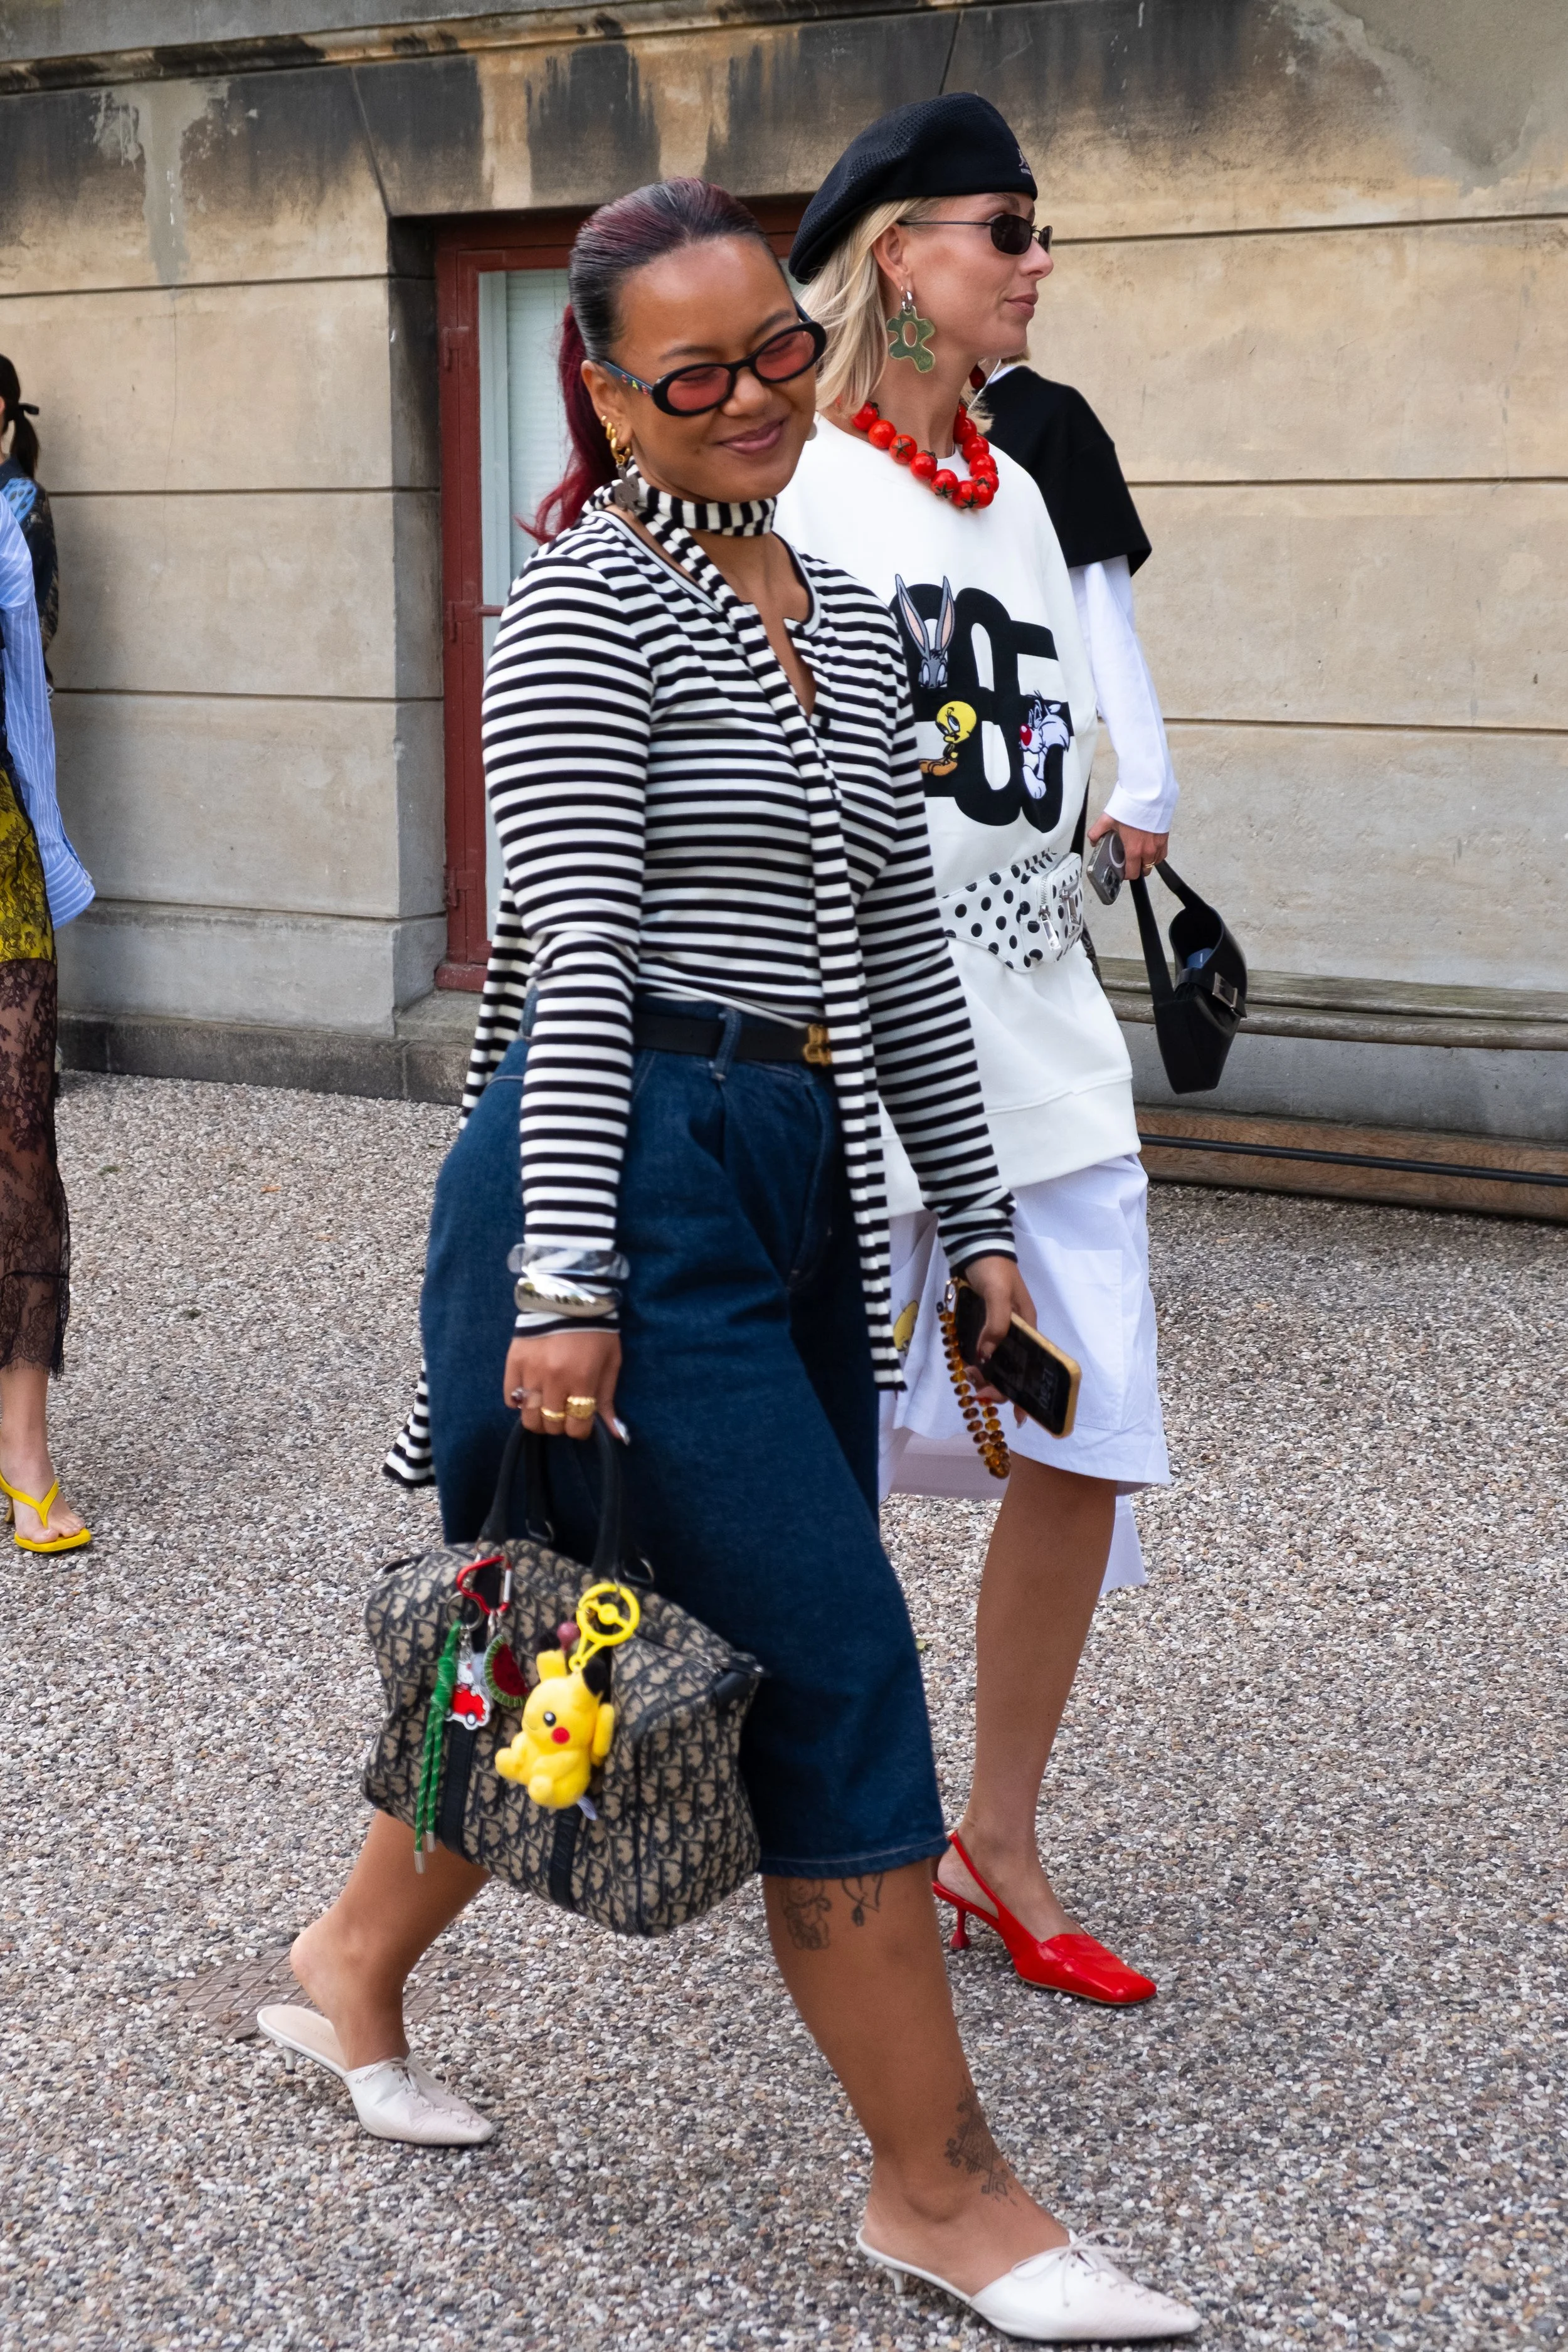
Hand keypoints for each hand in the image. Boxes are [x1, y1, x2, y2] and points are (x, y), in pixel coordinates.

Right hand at [504, 1326, 621, 1439]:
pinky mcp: (514, 1361)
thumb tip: (615, 1435)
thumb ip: (608, 1400)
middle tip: (565, 1413)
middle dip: (561, 1425)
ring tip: (546, 1409)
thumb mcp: (611, 1362)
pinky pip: (511, 1397)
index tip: (582, 1422)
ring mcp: (531, 1371)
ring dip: (539, 1419)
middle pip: (552, 1424)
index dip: (580, 1430)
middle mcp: (555, 1379)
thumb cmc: (597, 1330)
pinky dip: (519, 1403)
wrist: (570, 1296)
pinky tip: (529, 1396)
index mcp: (582, 1379)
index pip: (576, 1426)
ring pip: (529, 1416)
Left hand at [959, 1253, 1036, 1408]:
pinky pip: (980, 1350)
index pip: (1030, 1367)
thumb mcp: (998, 1294)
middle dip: (998, 1386)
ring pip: (993, 1363)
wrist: (974, 1246)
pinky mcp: (981, 1324)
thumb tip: (987, 1357)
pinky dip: (974, 1360)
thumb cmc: (993, 1269)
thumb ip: (996, 1325)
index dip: (1026, 1393)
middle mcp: (1015, 1332)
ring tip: (969, 1375)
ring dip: (984, 1374)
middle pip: (1010, 1370)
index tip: (1021, 1419)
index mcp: (1028, 1327)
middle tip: (978, 1391)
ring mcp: (997, 1329)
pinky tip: (966, 1364)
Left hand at [1088, 810, 1167, 881]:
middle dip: (1137, 869)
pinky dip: (1156, 855)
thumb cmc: (1131, 805)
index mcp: (1134, 850)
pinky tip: (1149, 848)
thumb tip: (1093, 840)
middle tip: (1130, 862)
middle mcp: (1148, 850)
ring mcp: (1158, 845)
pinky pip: (1162, 853)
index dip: (1126, 875)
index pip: (1132, 873)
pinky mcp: (1165, 837)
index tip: (1123, 871)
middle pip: (1145, 870)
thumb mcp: (1107, 819)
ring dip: (1147, 862)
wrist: (1148, 793)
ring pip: (1154, 862)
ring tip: (1139, 854)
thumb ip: (1097, 832)